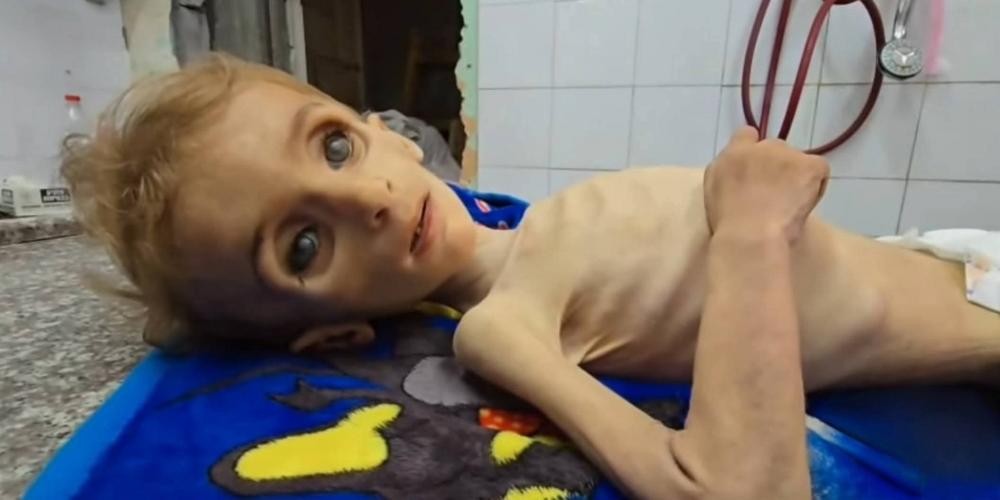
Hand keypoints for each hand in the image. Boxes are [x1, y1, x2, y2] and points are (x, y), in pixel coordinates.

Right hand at [704, 127, 829, 243]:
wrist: (750, 234)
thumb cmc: (727, 222)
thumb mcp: (713, 191)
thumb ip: (727, 173)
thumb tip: (741, 171)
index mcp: (734, 153)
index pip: (746, 135)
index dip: (753, 151)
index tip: (755, 171)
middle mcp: (761, 147)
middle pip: (774, 148)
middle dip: (775, 165)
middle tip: (773, 193)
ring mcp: (788, 155)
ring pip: (797, 160)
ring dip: (795, 176)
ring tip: (790, 203)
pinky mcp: (810, 166)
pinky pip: (819, 169)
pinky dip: (816, 183)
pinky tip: (804, 201)